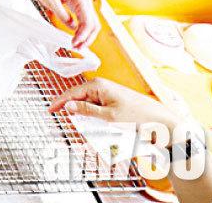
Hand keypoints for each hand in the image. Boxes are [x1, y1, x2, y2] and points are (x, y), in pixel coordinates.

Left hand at [28, 0, 100, 49]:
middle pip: (94, 24)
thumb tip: (73, 27)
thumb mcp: (50, 1)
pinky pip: (85, 19)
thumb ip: (63, 15)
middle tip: (77, 48)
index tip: (74, 45)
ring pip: (92, 23)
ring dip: (86, 35)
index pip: (88, 23)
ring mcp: (83, 2)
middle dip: (88, 38)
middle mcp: (85, 0)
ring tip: (77, 45)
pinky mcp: (78, 3)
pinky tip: (76, 35)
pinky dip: (83, 29)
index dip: (83, 36)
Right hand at [49, 78, 179, 128]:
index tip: (49, 109)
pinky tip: (95, 125)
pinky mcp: (115, 103)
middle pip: (79, 98)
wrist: (162, 122)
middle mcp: (103, 87)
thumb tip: (68, 106)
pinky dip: (94, 118)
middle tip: (64, 119)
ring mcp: (109, 95)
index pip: (71, 92)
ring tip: (81, 126)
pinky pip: (98, 109)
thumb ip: (85, 110)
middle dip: (71, 109)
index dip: (59, 102)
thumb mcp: (108, 116)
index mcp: (98, 86)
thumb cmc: (138, 117)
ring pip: (88, 105)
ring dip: (84, 115)